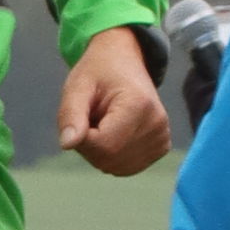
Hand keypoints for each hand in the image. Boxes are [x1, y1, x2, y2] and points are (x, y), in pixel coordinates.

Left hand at [59, 28, 171, 178]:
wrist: (124, 61)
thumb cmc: (98, 72)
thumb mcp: (77, 86)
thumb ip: (70, 114)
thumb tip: (67, 144)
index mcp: (139, 106)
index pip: (104, 146)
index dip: (82, 138)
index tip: (80, 117)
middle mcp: (157, 124)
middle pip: (109, 159)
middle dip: (89, 145)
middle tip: (90, 117)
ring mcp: (162, 138)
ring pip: (116, 167)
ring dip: (99, 151)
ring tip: (103, 122)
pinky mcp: (161, 147)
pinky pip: (125, 167)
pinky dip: (112, 156)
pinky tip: (114, 132)